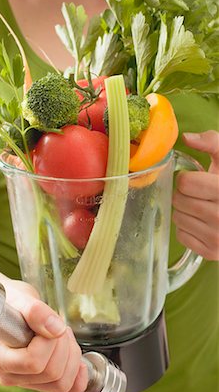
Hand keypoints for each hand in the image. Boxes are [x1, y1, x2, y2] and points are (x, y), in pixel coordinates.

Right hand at [0, 278, 87, 391]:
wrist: (14, 306)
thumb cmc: (12, 302)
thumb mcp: (20, 298)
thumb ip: (35, 311)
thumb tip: (56, 329)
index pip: (32, 361)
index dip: (48, 341)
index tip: (47, 322)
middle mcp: (8, 374)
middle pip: (51, 373)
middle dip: (63, 345)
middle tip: (57, 326)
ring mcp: (25, 381)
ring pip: (61, 383)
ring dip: (71, 355)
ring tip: (62, 335)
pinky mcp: (41, 383)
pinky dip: (78, 379)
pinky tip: (79, 363)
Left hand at [172, 130, 218, 260]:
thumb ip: (212, 143)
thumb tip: (186, 138)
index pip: (185, 183)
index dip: (188, 179)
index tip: (199, 180)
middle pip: (178, 200)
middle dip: (185, 194)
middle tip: (200, 195)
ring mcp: (218, 238)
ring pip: (177, 218)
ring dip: (185, 211)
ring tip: (203, 208)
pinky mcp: (212, 253)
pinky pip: (181, 235)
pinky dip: (188, 228)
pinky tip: (203, 223)